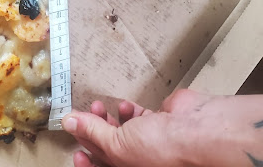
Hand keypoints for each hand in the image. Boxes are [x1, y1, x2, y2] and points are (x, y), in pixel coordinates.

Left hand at [62, 89, 262, 166]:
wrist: (198, 133)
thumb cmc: (162, 151)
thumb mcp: (118, 145)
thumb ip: (93, 132)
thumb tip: (68, 122)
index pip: (101, 166)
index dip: (85, 156)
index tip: (73, 143)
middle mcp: (139, 160)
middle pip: (108, 146)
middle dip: (93, 130)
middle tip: (84, 113)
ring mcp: (150, 141)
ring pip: (121, 130)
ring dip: (107, 117)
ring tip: (100, 106)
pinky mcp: (159, 122)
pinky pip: (138, 117)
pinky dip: (128, 110)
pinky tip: (124, 105)